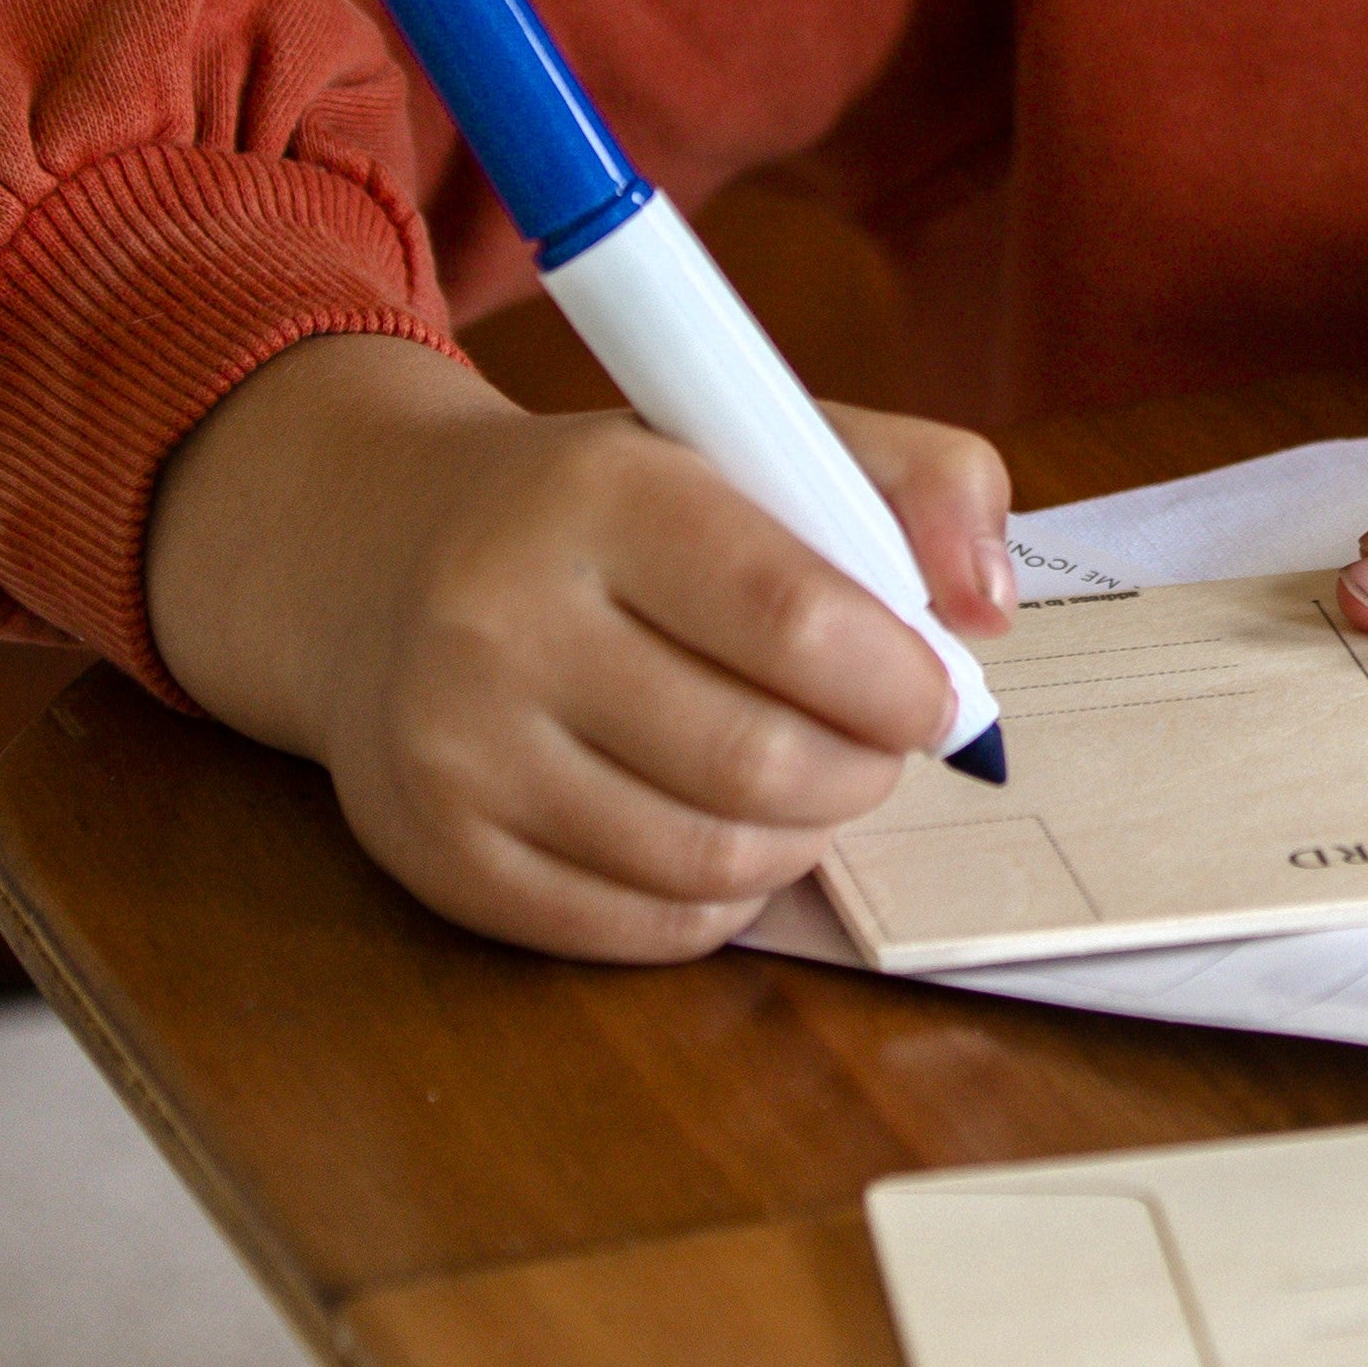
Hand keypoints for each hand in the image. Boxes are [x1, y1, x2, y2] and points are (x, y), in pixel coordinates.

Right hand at [146, 334, 1017, 960]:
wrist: (379, 557)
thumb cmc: (617, 505)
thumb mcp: (763, 439)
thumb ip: (920, 485)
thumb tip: (987, 611)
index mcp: (600, 497)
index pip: (792, 617)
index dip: (901, 680)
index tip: (939, 695)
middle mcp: (502, 622)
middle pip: (759, 761)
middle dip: (862, 770)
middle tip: (874, 744)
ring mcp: (457, 750)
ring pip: (708, 859)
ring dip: (801, 837)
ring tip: (805, 781)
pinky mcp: (438, 853)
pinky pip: (641, 926)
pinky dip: (723, 896)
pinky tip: (724, 830)